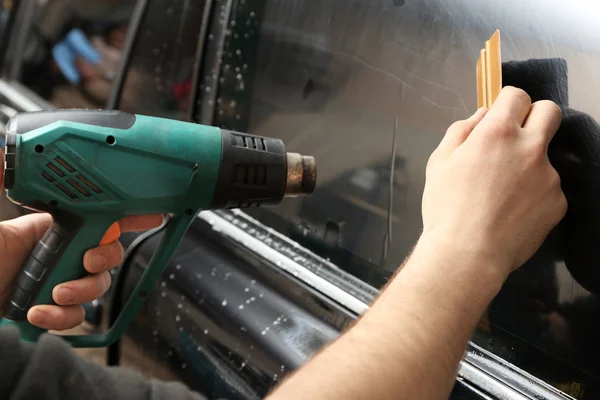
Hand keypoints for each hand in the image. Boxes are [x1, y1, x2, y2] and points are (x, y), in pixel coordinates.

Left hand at [0, 150, 162, 330]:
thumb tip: (2, 152)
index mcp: (54, 226)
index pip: (99, 216)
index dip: (130, 216)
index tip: (153, 213)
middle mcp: (63, 253)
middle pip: (108, 254)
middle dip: (105, 259)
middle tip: (87, 261)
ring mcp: (59, 280)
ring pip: (96, 286)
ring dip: (82, 291)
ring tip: (56, 292)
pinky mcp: (50, 308)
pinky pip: (75, 314)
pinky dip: (61, 316)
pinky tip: (39, 310)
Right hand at [421, 86, 566, 278]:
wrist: (468, 254)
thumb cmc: (446, 208)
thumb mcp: (439, 162)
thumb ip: (462, 130)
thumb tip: (482, 116)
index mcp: (498, 133)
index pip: (516, 95)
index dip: (507, 101)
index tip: (500, 113)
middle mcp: (530, 148)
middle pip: (549, 112)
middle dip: (534, 116)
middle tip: (515, 137)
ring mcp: (549, 176)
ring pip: (544, 157)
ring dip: (528, 165)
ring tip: (501, 195)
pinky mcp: (558, 203)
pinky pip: (548, 190)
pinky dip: (533, 195)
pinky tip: (511, 213)